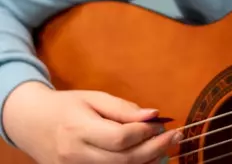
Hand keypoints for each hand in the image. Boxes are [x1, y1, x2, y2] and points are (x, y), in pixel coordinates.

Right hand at [3, 81, 181, 162]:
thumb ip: (124, 108)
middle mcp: (75, 155)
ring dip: (147, 162)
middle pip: (123, 160)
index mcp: (79, 129)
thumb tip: (154, 114)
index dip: (146, 132)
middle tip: (175, 137)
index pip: (120, 138)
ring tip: (164, 148)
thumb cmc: (67, 106)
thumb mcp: (94, 98)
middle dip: (155, 149)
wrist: (32, 123)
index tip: (162, 123)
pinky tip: (146, 159)